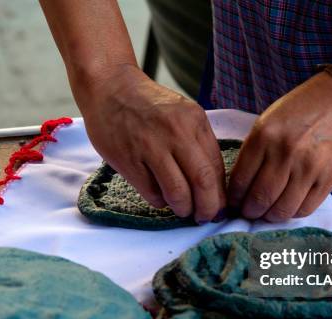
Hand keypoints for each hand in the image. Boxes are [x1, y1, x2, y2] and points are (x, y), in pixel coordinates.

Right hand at [74, 64, 225, 222]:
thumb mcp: (182, 114)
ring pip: (177, 192)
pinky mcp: (128, 160)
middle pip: (202, 182)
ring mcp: (150, 146)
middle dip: (208, 208)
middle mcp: (175, 132)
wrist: (110, 88)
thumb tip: (214, 185)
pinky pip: (152, 193)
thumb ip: (198, 143)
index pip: (216, 167)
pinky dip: (160, 201)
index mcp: (194, 121)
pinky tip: (159, 196)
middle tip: (205, 217)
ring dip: (183, 209)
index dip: (220, 194)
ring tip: (182, 210)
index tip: (219, 207)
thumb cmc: (149, 105)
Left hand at [228, 72, 331, 221]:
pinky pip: (306, 208)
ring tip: (268, 213)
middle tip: (249, 213)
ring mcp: (310, 168)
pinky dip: (293, 212)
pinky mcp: (330, 179)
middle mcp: (286, 153)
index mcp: (265, 136)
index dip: (234, 197)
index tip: (234, 202)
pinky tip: (289, 207)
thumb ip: (255, 152)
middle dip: (250, 211)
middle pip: (260, 198)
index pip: (240, 180)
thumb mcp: (269, 121)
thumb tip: (242, 186)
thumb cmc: (302, 111)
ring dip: (271, 216)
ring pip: (282, 209)